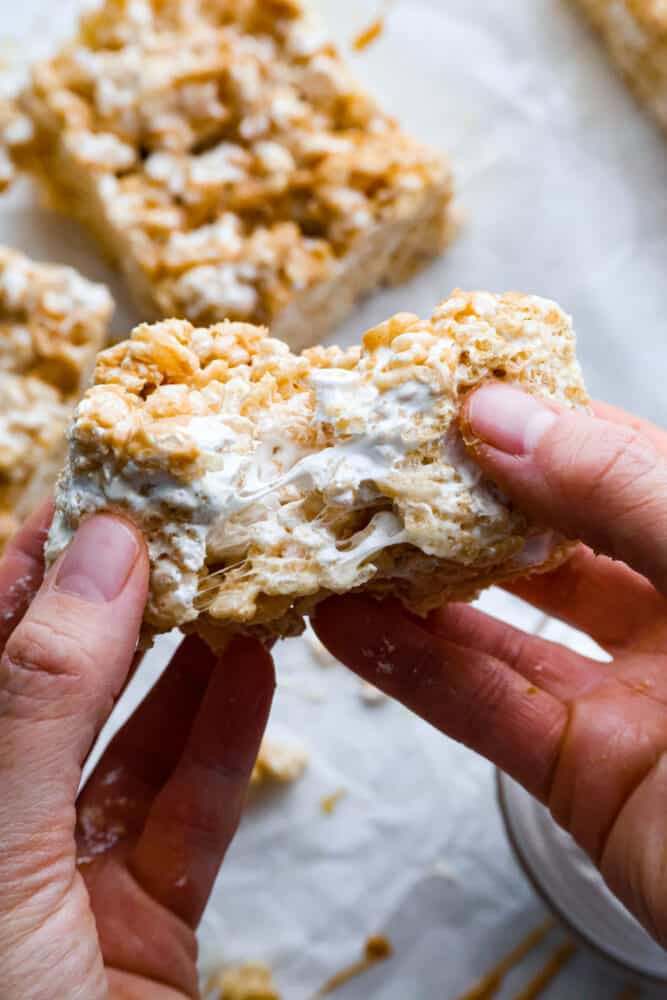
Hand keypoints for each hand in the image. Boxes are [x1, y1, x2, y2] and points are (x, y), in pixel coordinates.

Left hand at [0, 509, 274, 998]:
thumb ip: (40, 696)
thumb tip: (99, 550)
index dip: (22, 565)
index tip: (89, 495)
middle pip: (56, 687)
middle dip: (122, 604)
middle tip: (185, 528)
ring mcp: (66, 878)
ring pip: (131, 743)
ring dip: (189, 662)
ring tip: (238, 584)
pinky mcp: (142, 924)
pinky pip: (187, 812)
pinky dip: (225, 740)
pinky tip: (258, 672)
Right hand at [313, 383, 666, 946]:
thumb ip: (621, 492)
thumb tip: (500, 416)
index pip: (616, 460)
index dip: (533, 423)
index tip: (441, 396)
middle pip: (549, 540)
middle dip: (459, 505)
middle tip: (372, 466)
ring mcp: (632, 694)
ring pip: (505, 627)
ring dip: (415, 590)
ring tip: (338, 543)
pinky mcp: (586, 774)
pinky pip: (489, 710)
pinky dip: (413, 670)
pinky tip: (348, 629)